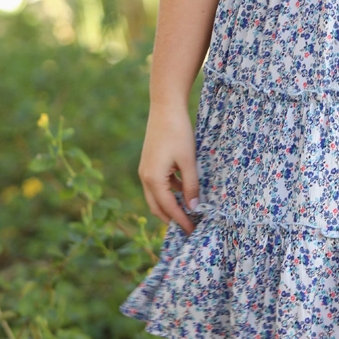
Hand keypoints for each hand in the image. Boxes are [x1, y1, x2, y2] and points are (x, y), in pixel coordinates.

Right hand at [138, 101, 199, 234]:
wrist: (165, 107)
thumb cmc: (178, 132)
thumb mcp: (188, 160)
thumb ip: (191, 185)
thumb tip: (193, 207)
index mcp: (153, 179)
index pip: (168, 208)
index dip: (181, 221)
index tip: (193, 231)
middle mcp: (145, 177)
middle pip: (157, 207)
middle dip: (172, 219)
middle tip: (188, 227)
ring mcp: (145, 170)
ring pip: (157, 196)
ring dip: (170, 205)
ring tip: (188, 212)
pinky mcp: (149, 163)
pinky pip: (158, 185)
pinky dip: (169, 191)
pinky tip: (184, 190)